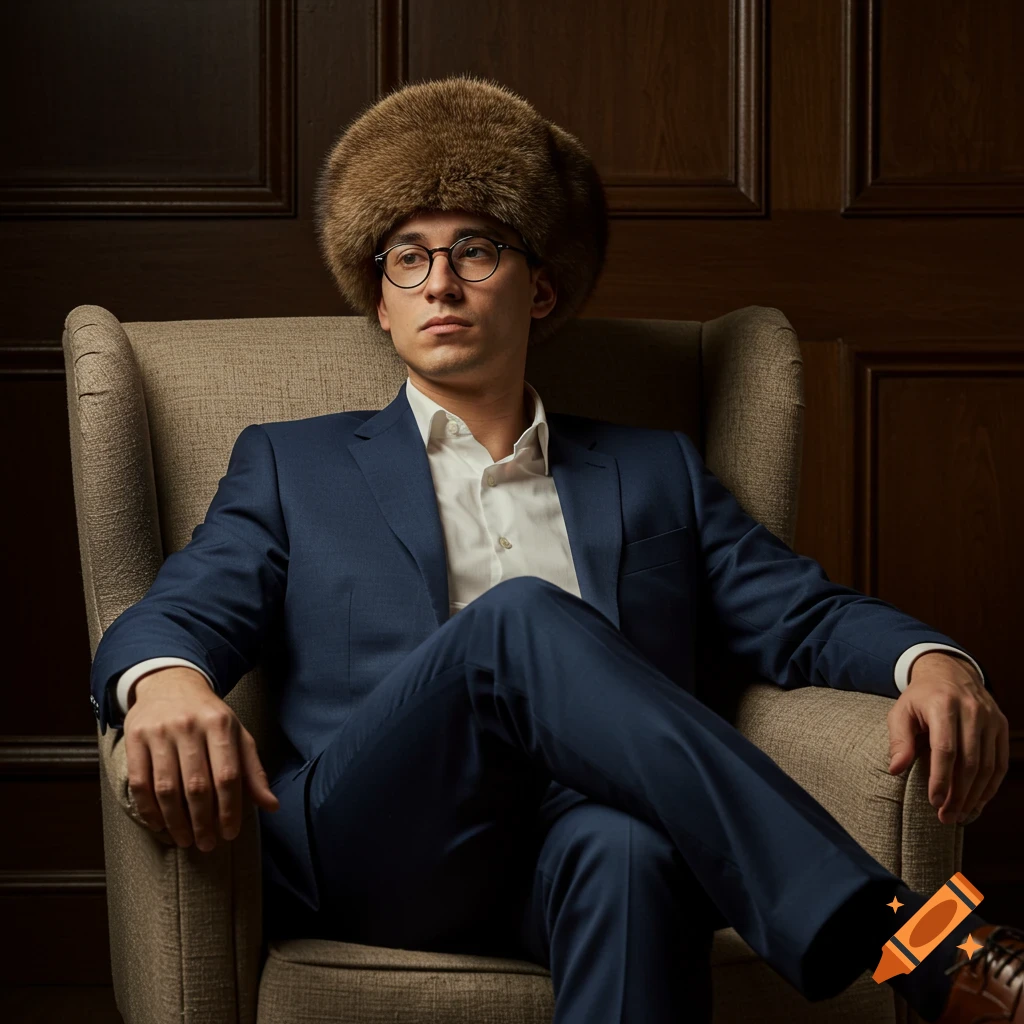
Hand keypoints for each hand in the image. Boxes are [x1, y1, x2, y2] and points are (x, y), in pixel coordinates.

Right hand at [124, 666, 278, 850]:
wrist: (171, 683)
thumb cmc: (209, 716)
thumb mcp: (237, 735)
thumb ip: (253, 771)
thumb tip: (271, 806)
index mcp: (220, 724)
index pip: (227, 775)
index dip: (230, 809)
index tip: (230, 834)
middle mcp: (189, 726)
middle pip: (196, 785)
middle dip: (203, 822)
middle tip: (207, 844)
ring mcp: (160, 732)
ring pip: (166, 788)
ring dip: (176, 821)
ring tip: (185, 840)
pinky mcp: (135, 739)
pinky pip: (140, 783)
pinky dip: (149, 810)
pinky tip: (160, 825)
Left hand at [887, 652, 1008, 824]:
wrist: (949, 673)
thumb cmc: (920, 698)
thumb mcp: (901, 711)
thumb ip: (899, 739)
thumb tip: (895, 769)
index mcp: (943, 705)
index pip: (945, 749)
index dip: (941, 779)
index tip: (934, 802)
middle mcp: (972, 711)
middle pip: (969, 762)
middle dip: (958, 794)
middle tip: (946, 817)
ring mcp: (990, 719)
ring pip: (988, 766)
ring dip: (975, 795)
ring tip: (960, 815)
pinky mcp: (1001, 726)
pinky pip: (1000, 762)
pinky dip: (990, 786)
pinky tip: (978, 801)